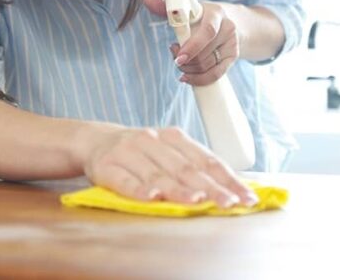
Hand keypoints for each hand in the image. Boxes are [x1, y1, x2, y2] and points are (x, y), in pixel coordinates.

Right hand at [81, 125, 257, 206]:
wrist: (94, 140)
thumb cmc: (141, 152)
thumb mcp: (166, 151)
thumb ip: (192, 165)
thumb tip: (231, 188)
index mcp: (172, 136)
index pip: (205, 159)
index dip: (227, 178)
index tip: (245, 196)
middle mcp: (152, 140)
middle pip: (185, 168)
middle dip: (210, 188)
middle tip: (228, 203)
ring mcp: (128, 152)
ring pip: (157, 174)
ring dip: (177, 189)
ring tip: (196, 200)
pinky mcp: (106, 166)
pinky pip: (124, 180)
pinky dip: (138, 189)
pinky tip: (151, 197)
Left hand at [141, 0, 238, 85]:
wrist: (230, 21)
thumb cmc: (201, 15)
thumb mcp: (186, 9)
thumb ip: (165, 6)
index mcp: (216, 13)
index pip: (207, 31)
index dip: (192, 46)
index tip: (177, 55)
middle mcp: (228, 28)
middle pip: (203, 54)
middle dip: (184, 60)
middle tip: (175, 57)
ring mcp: (232, 44)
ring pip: (207, 66)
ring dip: (189, 69)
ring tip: (181, 63)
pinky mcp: (233, 57)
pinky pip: (216, 75)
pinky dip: (199, 79)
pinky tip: (186, 77)